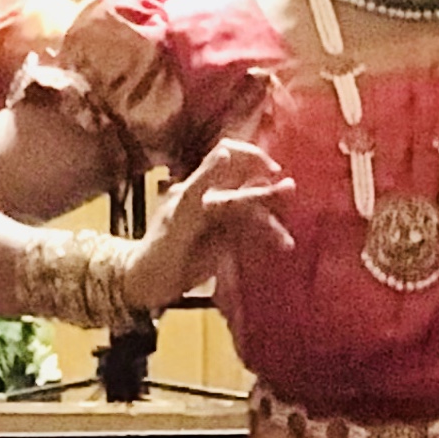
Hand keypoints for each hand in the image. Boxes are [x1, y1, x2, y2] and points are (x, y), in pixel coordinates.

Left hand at [124, 136, 294, 314]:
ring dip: (271, 223)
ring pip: (254, 213)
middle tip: (291, 197)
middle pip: (248, 186)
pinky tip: (281, 246)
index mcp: (199, 187)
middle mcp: (212, 198)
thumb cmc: (157, 251)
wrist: (147, 286)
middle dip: (270, 194)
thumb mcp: (179, 217)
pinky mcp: (226, 242)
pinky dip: (266, 238)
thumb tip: (226, 151)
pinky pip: (252, 233)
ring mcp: (220, 221)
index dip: (253, 156)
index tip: (271, 169)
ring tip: (286, 241)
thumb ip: (202, 184)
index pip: (230, 156)